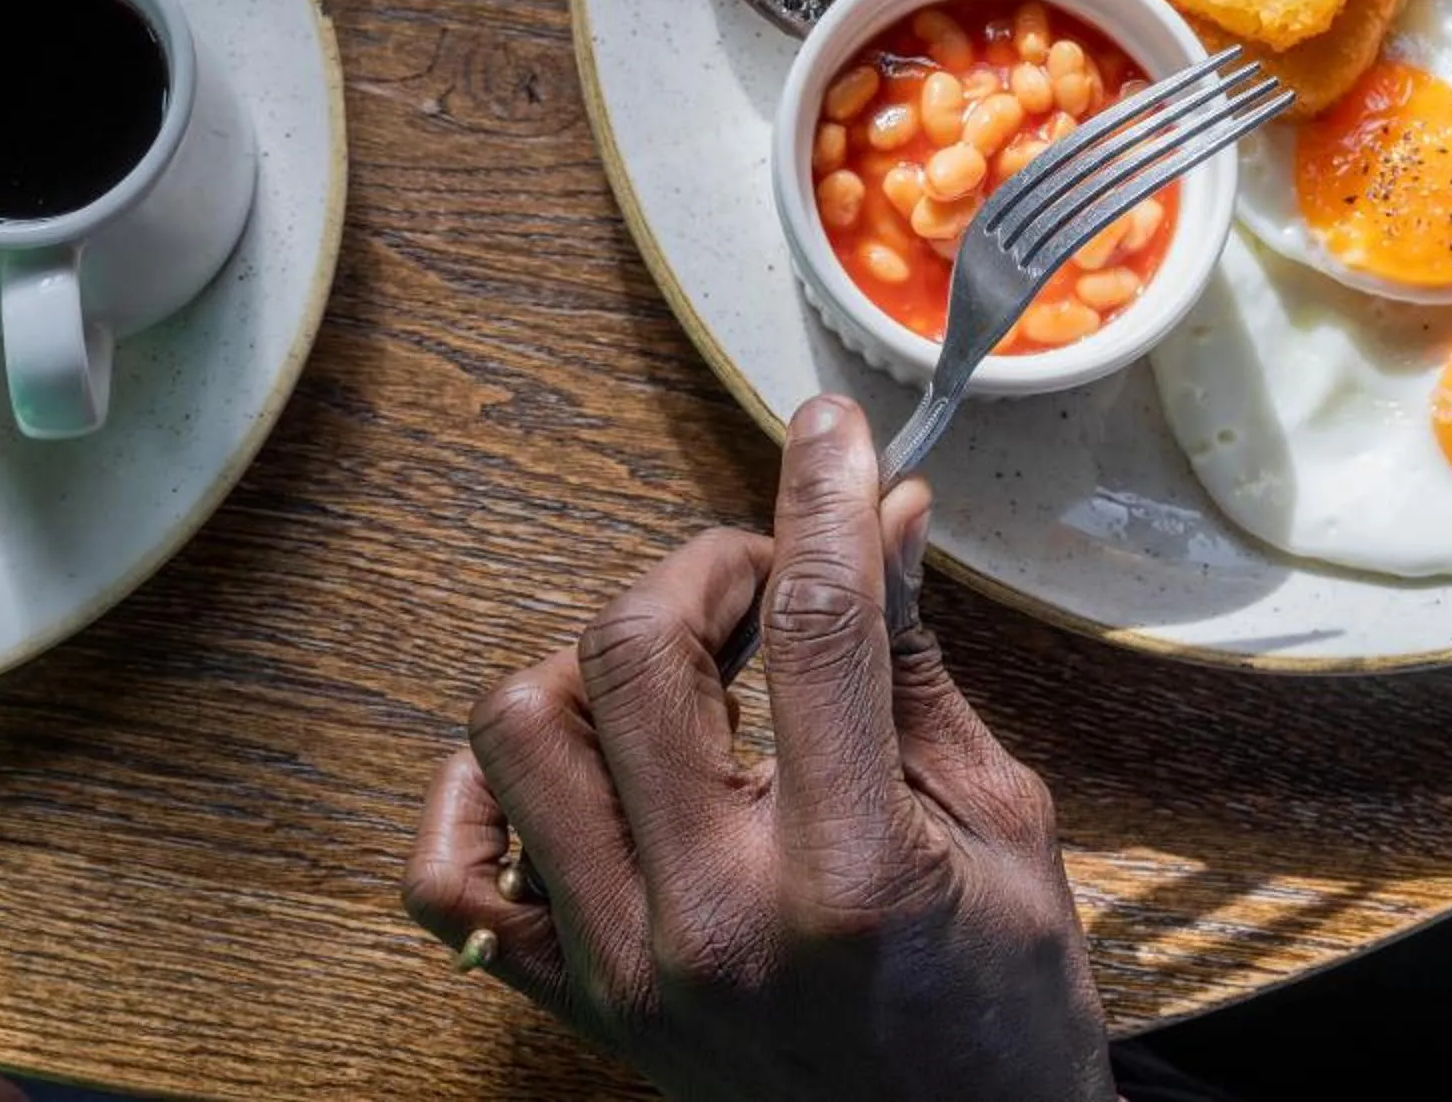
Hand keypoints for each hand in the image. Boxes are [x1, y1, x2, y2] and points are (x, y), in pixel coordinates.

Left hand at [404, 396, 1111, 1101]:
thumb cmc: (999, 1018)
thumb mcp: (1005, 827)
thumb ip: (917, 666)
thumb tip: (885, 516)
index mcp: (854, 873)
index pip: (814, 628)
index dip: (820, 500)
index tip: (830, 433)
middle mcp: (714, 919)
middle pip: (633, 650)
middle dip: (704, 569)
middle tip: (769, 581)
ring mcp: (627, 967)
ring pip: (519, 729)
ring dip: (591, 661)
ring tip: (682, 674)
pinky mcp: (577, 1003)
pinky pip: (446, 875)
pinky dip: (477, 791)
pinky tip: (571, 760)